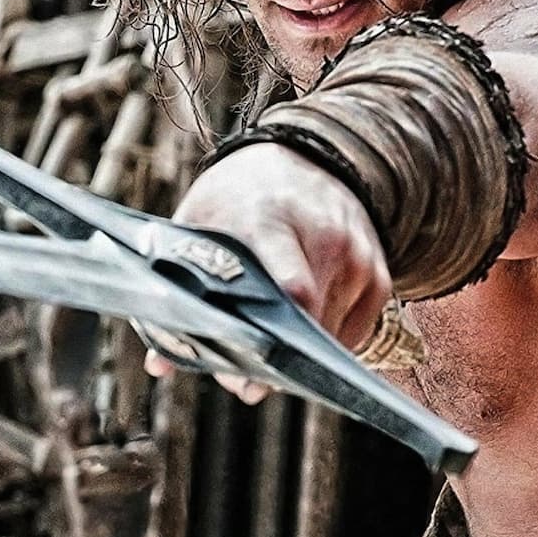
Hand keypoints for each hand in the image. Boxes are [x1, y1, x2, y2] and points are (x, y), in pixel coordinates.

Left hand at [145, 144, 392, 402]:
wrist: (301, 154)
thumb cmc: (237, 196)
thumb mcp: (198, 224)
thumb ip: (181, 290)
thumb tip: (160, 364)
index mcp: (273, 221)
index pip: (292, 289)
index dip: (275, 340)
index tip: (248, 378)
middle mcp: (324, 237)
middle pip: (310, 323)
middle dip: (276, 363)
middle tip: (243, 383)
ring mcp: (357, 255)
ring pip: (331, 335)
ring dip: (299, 354)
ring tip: (266, 351)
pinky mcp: (377, 272)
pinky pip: (355, 331)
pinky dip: (326, 341)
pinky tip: (300, 333)